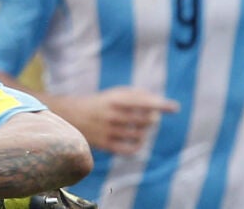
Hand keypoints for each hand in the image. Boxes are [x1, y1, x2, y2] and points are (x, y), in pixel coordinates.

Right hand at [60, 86, 178, 155]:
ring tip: (141, 129)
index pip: (143, 101)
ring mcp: (108, 130)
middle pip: (145, 120)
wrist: (68, 116)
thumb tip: (160, 102)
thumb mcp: (113, 94)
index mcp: (114, 99)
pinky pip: (130, 149)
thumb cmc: (98, 103)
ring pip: (140, 135)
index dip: (160, 104)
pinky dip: (138, 146)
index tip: (175, 107)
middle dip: (153, 119)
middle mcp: (112, 114)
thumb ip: (136, 95)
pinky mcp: (105, 144)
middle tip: (151, 118)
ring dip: (145, 132)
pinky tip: (137, 142)